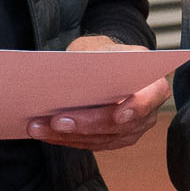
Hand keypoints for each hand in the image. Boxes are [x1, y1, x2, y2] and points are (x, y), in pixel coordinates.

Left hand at [27, 34, 169, 150]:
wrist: (106, 66)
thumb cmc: (104, 54)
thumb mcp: (100, 47)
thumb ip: (92, 59)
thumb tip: (68, 74)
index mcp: (152, 83)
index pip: (152, 96)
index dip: (137, 107)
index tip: (119, 114)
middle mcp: (147, 111)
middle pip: (119, 125)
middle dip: (85, 124)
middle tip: (56, 120)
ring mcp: (131, 130)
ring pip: (100, 138)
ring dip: (65, 135)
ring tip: (37, 127)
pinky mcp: (112, 140)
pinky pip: (89, 143)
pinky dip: (64, 139)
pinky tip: (42, 132)